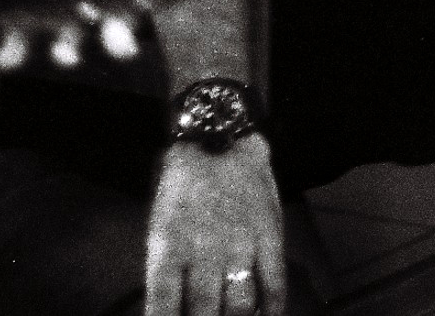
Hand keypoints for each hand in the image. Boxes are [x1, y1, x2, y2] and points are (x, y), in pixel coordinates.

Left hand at [147, 136, 285, 315]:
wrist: (217, 135)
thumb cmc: (181, 188)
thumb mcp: (160, 226)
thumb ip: (165, 270)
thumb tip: (167, 311)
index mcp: (168, 248)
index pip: (163, 307)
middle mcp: (203, 251)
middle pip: (204, 312)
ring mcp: (240, 244)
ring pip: (241, 306)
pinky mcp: (269, 235)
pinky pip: (274, 284)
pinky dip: (273, 309)